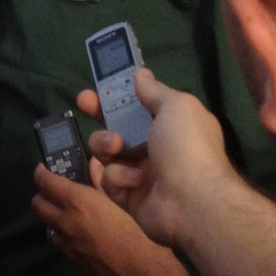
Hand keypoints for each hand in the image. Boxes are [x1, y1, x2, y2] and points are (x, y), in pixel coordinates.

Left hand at [30, 162, 180, 275]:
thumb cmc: (149, 242)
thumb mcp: (131, 206)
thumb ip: (106, 186)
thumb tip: (93, 166)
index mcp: (81, 204)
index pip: (46, 182)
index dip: (42, 172)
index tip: (45, 167)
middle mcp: (67, 224)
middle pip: (38, 204)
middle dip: (43, 193)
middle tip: (58, 188)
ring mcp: (67, 247)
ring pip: (46, 224)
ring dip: (52, 215)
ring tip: (72, 210)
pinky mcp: (73, 264)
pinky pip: (59, 242)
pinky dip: (62, 233)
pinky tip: (83, 233)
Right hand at [77, 69, 237, 249]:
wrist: (192, 201)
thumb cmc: (187, 146)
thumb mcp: (177, 106)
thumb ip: (154, 90)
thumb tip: (140, 73)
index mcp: (169, 126)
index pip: (137, 106)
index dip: (117, 95)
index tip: (100, 86)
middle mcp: (154, 147)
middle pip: (116, 126)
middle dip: (99, 114)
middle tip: (84, 103)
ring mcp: (139, 172)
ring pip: (106, 151)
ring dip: (106, 144)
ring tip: (116, 148)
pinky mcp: (127, 195)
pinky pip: (109, 179)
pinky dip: (118, 177)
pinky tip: (135, 180)